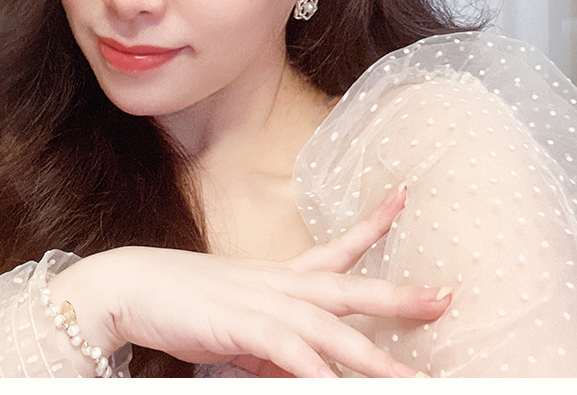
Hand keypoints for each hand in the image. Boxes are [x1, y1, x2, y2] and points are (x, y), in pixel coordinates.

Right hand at [50, 187, 448, 376]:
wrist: (130, 286)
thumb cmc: (182, 303)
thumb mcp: (238, 328)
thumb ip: (273, 346)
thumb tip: (305, 369)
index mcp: (277, 277)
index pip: (334, 249)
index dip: (371, 226)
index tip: (400, 200)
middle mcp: (277, 284)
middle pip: (346, 286)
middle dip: (398, 294)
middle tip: (446, 296)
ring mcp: (260, 302)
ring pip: (328, 327)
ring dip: (373, 355)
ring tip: (412, 378)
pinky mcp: (240, 325)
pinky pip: (288, 352)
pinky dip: (316, 374)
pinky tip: (336, 388)